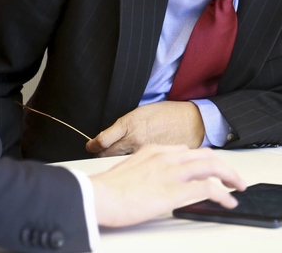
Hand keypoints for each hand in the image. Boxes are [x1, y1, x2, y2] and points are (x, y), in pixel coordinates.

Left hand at [85, 101, 204, 156]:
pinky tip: (133, 167)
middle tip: (100, 155)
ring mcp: (143, 154)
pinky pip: (137, 167)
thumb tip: (106, 138)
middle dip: (102, 155)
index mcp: (129, 125)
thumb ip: (123, 126)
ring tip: (116, 161)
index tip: (91, 146)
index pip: (102, 141)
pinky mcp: (153, 163)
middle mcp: (134, 140)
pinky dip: (133, 167)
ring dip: (117, 162)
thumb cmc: (167, 114)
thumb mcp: (140, 113)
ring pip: (121, 162)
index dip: (94, 145)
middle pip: (108, 154)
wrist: (191, 122)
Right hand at [90, 144, 245, 226]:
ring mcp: (172, 172)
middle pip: (205, 156)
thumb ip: (145, 168)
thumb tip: (153, 180)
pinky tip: (228, 201)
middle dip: (223, 166)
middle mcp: (167, 157)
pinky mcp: (175, 191)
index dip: (204, 160)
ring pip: (212, 167)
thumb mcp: (128, 169)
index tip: (211, 168)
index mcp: (155, 151)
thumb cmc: (107, 188)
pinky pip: (208, 189)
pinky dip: (223, 194)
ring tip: (238, 186)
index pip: (188, 151)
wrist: (98, 196)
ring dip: (229, 176)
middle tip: (232, 177)